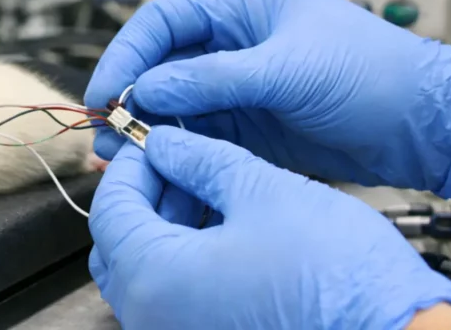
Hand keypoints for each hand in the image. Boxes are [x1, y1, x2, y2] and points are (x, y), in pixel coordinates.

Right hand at [85, 0, 450, 197]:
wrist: (422, 126)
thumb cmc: (373, 73)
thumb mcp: (287, 70)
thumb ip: (213, 79)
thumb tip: (149, 89)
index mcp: (242, 6)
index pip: (164, 21)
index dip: (128, 54)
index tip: (106, 90)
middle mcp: (232, 42)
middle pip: (161, 65)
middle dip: (130, 97)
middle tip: (106, 130)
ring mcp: (237, 85)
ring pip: (173, 104)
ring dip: (144, 128)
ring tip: (119, 156)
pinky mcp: (245, 124)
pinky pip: (195, 134)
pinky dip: (170, 148)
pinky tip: (152, 164)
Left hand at [88, 126, 450, 329]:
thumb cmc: (340, 279)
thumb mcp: (263, 192)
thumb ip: (200, 161)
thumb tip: (165, 144)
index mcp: (155, 280)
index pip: (110, 208)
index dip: (131, 163)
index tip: (155, 139)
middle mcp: (153, 319)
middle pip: (120, 241)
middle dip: (147, 194)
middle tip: (181, 161)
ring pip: (146, 271)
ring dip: (167, 225)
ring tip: (210, 189)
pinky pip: (174, 297)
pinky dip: (186, 259)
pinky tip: (224, 228)